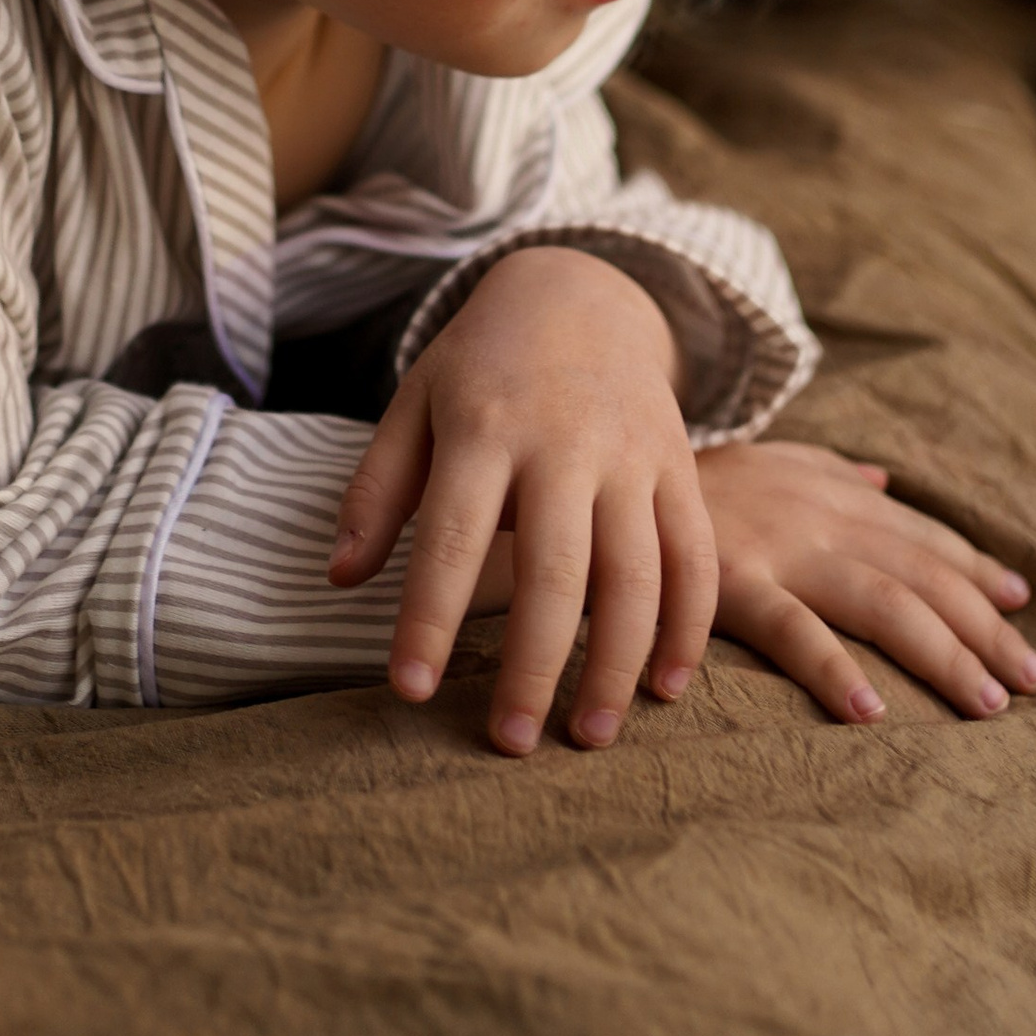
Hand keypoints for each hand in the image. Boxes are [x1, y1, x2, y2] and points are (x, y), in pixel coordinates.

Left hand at [328, 248, 717, 759]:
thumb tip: (339, 579)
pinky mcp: (681, 467)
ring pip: (638, 574)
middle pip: (556, 572)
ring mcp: (633, 455)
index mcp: (484, 427)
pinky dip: (692, 625)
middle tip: (510, 743)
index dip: (429, 617)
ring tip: (590, 735)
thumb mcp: (415, 404)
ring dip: (619, 664)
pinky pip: (696, 555)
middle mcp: (565, 443)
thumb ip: (377, 491)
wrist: (582, 292)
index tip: (408, 689)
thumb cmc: (481, 366)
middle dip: (534, 666)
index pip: (452, 536)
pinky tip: (668, 687)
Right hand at [699, 440, 1035, 724]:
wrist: (596, 484)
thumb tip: (885, 480)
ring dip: (944, 655)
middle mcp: (817, 515)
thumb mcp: (761, 461)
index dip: (974, 569)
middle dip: (984, 627)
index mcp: (827, 490)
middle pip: (921, 575)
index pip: (918, 534)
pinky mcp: (732, 584)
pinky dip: (836, 670)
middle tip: (1033, 679)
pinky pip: (795, 630)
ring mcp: (779, 548)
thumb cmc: (683, 487)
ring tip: (988, 703)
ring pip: (884, 602)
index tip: (1019, 605)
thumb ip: (826, 468)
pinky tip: (873, 713)